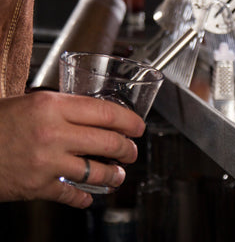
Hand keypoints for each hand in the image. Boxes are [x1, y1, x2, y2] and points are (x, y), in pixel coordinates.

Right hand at [0, 91, 144, 207]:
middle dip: (128, 148)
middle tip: (132, 151)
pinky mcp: (36, 186)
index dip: (129, 120)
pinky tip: (88, 197)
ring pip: (96, 170)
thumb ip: (64, 107)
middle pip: (107, 141)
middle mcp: (53, 132)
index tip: (139, 126)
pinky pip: (70, 193)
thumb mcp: (31, 101)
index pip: (105, 112)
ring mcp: (46, 161)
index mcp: (52, 105)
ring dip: (114, 174)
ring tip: (118, 174)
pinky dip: (84, 197)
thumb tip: (95, 113)